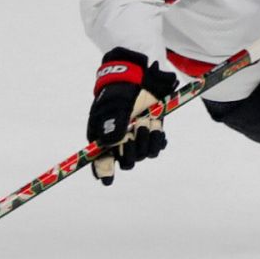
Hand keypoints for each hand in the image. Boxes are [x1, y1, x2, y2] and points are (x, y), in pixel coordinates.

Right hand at [86, 48, 178, 185]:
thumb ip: (113, 124)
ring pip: (145, 155)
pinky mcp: (152, 135)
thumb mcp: (115, 106)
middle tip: (137, 127)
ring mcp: (136, 140)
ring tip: (147, 120)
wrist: (140, 78)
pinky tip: (155, 124)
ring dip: (148, 138)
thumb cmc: (121, 92)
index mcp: (103, 138)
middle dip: (134, 147)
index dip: (104, 172)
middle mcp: (120, 143)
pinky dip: (158, 138)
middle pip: (127, 162)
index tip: (108, 179)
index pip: (100, 163)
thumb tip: (110, 144)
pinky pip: (157, 147)